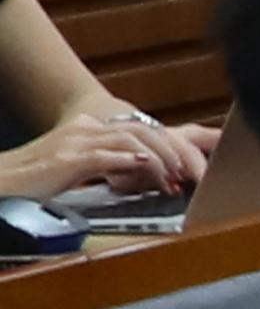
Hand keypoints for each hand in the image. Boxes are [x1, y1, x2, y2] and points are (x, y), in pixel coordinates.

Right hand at [0, 102, 186, 205]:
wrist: (1, 181)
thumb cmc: (35, 178)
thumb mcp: (76, 165)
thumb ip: (105, 162)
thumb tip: (140, 172)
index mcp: (88, 128)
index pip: (139, 128)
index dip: (168, 145)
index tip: (186, 165)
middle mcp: (84, 129)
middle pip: (141, 129)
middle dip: (173, 150)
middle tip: (190, 172)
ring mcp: (75, 142)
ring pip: (129, 140)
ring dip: (158, 159)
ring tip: (173, 178)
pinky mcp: (67, 159)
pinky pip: (105, 155)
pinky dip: (129, 163)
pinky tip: (146, 170)